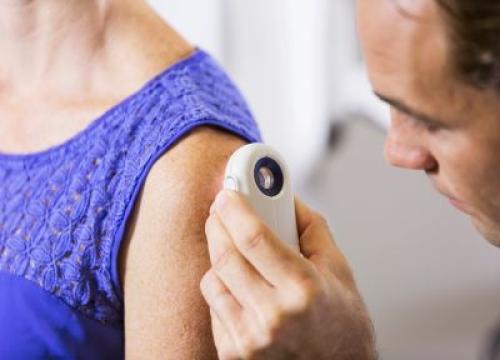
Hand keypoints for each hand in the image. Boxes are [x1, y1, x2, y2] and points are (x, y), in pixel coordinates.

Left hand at [201, 190, 375, 359]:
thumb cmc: (342, 324)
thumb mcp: (338, 269)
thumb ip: (310, 227)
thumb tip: (284, 197)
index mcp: (303, 290)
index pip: (254, 237)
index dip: (235, 209)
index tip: (227, 194)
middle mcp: (273, 317)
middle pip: (225, 255)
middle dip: (218, 224)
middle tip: (222, 210)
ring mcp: (250, 340)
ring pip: (212, 280)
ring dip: (219, 256)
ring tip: (237, 252)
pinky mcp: (234, 353)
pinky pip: (214, 306)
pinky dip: (223, 288)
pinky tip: (242, 286)